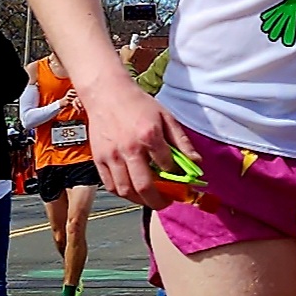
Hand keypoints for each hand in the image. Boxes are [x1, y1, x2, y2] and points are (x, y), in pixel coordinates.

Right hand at [78, 75, 193, 207]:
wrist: (107, 93)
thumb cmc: (138, 104)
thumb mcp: (167, 117)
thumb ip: (182, 142)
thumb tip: (197, 163)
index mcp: (149, 136)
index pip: (167, 167)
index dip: (176, 178)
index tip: (181, 183)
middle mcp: (129, 148)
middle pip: (144, 186)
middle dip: (159, 201)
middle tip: (167, 202)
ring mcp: (111, 155)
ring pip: (125, 190)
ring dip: (140, 200)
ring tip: (150, 198)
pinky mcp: (98, 159)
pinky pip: (110, 186)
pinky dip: (123, 193)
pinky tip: (133, 190)